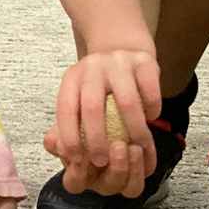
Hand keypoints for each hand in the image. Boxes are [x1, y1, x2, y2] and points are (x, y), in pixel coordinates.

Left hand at [43, 49, 160, 197]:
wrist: (122, 46)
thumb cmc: (99, 84)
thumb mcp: (77, 96)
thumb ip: (66, 124)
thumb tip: (56, 148)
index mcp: (73, 77)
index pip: (66, 109)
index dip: (69, 136)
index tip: (77, 159)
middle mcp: (93, 66)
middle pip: (93, 107)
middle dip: (97, 140)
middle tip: (103, 161)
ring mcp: (120, 61)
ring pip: (127, 102)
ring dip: (133, 132)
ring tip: (135, 149)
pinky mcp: (145, 61)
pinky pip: (151, 93)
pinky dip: (152, 111)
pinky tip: (150, 118)